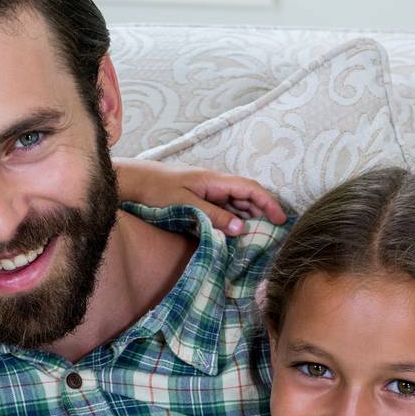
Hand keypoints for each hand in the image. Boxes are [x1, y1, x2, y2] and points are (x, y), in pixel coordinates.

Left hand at [112, 158, 287, 235]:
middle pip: (246, 196)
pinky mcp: (198, 200)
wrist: (133, 182)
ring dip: (249, 217)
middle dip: (263, 211)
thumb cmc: (156, 190)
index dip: (268, 203)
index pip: (250, 189)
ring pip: (235, 203)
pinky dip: (233, 220)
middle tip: (275, 231)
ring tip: (260, 235)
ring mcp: (206, 191)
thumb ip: (214, 216)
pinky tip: (235, 232)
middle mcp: (214, 184)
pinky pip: (222, 209)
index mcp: (215, 180)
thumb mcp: (186, 204)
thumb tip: (242, 228)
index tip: (281, 219)